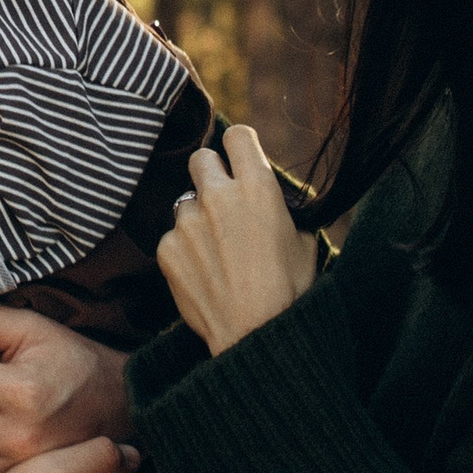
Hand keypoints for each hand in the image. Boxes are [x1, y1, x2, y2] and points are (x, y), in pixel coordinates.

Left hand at [156, 124, 317, 354]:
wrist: (257, 336)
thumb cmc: (290, 291)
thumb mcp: (305, 241)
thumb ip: (283, 210)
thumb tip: (274, 202)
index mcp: (258, 187)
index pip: (237, 136)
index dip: (239, 147)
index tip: (240, 161)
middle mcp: (218, 196)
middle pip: (201, 158)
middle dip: (211, 173)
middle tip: (222, 199)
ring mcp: (188, 222)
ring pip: (185, 202)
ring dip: (198, 218)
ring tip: (217, 252)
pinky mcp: (167, 249)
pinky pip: (173, 238)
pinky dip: (185, 251)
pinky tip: (204, 274)